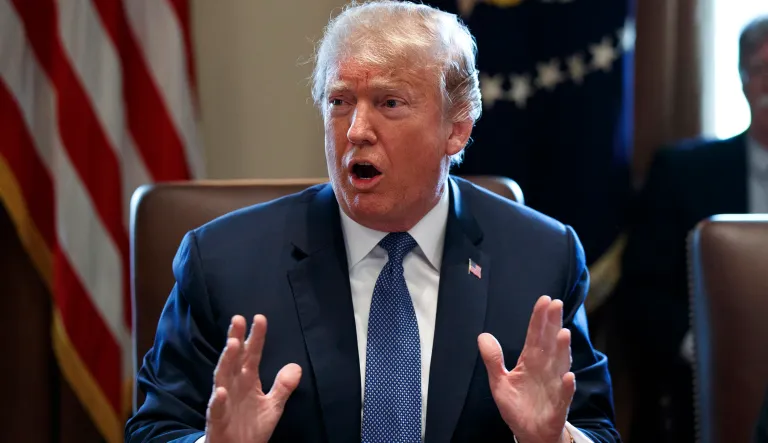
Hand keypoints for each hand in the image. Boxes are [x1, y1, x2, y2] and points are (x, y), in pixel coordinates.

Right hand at [205, 315, 301, 442]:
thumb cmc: (251, 426)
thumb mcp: (273, 406)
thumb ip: (283, 386)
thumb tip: (296, 366)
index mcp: (248, 380)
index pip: (253, 354)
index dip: (256, 337)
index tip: (260, 318)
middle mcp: (234, 386)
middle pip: (235, 359)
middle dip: (236, 339)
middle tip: (238, 319)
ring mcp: (224, 401)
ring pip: (223, 377)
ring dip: (227, 361)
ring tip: (233, 344)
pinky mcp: (217, 420)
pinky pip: (217, 409)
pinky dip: (219, 400)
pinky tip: (222, 390)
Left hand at [478, 296, 574, 442]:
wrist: (530, 433)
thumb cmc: (518, 406)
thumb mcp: (499, 382)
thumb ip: (493, 360)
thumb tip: (483, 336)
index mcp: (531, 362)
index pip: (535, 336)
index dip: (539, 319)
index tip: (544, 300)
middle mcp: (546, 370)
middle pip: (549, 343)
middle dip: (553, 324)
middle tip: (556, 304)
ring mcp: (554, 386)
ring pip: (560, 365)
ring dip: (562, 350)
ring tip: (563, 334)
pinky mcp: (558, 407)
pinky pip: (564, 396)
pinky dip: (567, 387)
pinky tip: (569, 376)